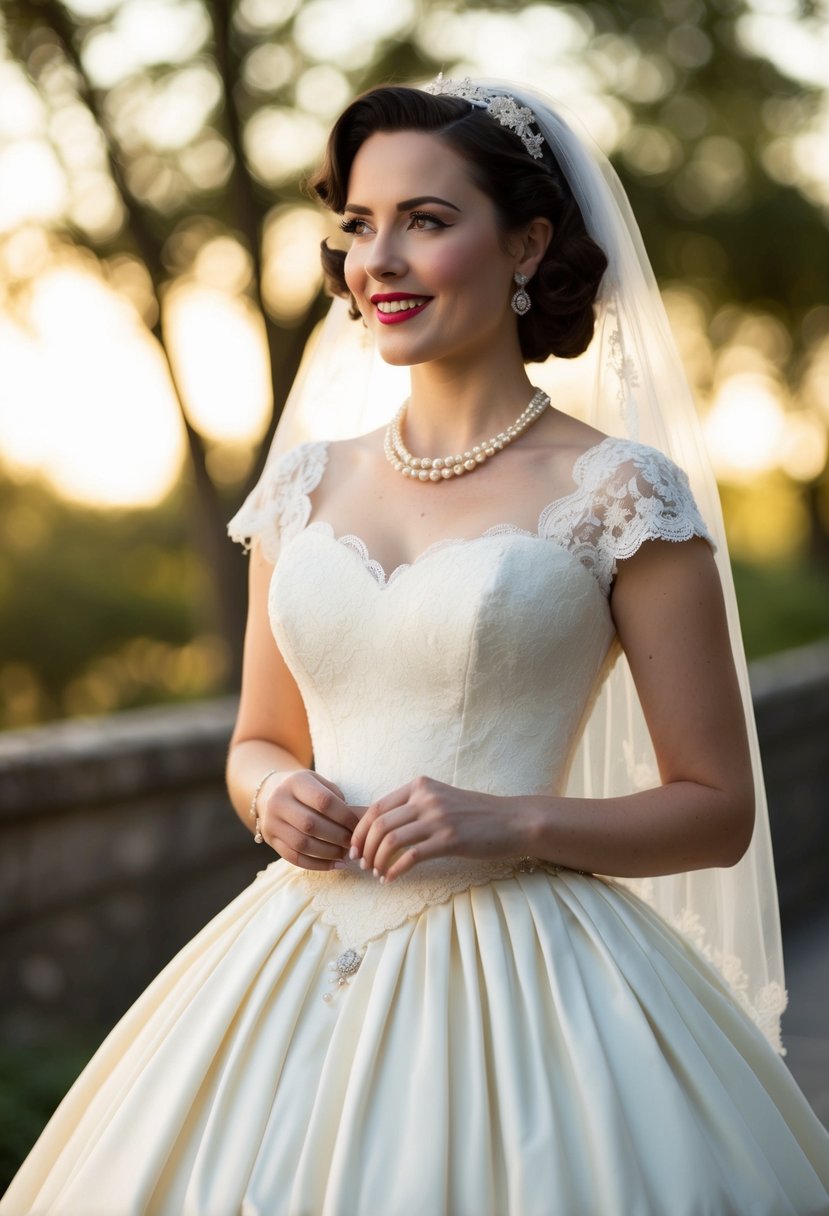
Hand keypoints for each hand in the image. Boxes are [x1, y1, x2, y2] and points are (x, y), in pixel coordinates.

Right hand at [259, 770, 362, 870]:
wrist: (270, 792)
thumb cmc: (304, 788)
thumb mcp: (317, 781)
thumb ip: (334, 795)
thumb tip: (353, 820)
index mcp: (295, 782)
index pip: (323, 801)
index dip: (344, 816)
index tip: (358, 825)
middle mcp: (279, 801)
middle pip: (311, 824)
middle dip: (337, 836)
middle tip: (352, 843)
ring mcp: (272, 822)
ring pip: (302, 844)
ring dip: (328, 853)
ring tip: (344, 854)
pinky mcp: (270, 839)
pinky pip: (294, 857)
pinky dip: (316, 864)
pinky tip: (334, 865)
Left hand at [349, 776, 529, 882]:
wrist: (514, 820)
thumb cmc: (477, 814)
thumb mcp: (442, 800)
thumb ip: (415, 807)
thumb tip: (381, 827)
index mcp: (421, 785)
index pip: (377, 807)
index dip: (360, 831)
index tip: (355, 848)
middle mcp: (426, 797)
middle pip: (379, 824)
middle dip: (364, 848)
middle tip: (362, 865)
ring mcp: (438, 818)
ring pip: (391, 840)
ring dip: (377, 861)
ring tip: (377, 873)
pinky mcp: (450, 839)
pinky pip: (410, 857)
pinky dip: (395, 870)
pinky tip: (392, 879)